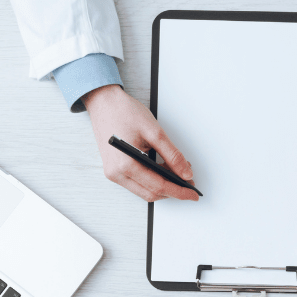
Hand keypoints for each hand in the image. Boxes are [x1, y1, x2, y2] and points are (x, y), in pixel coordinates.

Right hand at [84, 85, 198, 201]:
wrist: (103, 102)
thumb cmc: (124, 112)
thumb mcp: (155, 132)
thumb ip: (172, 155)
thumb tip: (185, 173)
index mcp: (125, 164)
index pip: (158, 186)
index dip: (178, 191)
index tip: (192, 194)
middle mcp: (116, 173)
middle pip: (150, 193)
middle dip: (172, 190)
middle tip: (188, 182)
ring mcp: (113, 173)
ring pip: (144, 191)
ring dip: (162, 186)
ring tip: (177, 173)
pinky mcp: (114, 170)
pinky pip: (137, 183)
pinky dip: (152, 180)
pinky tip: (163, 170)